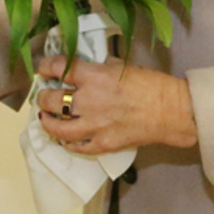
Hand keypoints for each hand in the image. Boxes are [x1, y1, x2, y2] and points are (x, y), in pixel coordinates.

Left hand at [34, 55, 197, 154]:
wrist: (171, 111)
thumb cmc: (150, 84)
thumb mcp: (120, 66)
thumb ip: (98, 68)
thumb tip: (83, 70)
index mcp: (95, 76)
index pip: (60, 68)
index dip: (46, 67)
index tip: (42, 68)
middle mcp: (90, 101)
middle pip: (52, 100)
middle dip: (43, 97)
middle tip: (43, 95)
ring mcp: (95, 125)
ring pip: (58, 128)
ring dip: (48, 122)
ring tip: (45, 118)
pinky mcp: (104, 144)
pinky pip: (78, 147)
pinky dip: (68, 142)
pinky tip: (65, 138)